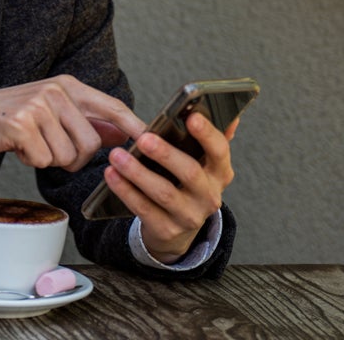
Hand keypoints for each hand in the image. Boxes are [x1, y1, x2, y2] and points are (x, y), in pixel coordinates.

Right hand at [0, 75, 145, 171]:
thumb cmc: (8, 119)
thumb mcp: (50, 112)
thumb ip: (85, 121)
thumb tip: (124, 134)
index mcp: (67, 85)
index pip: (112, 107)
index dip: (135, 126)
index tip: (154, 141)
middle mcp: (56, 91)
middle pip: (91, 144)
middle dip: (73, 158)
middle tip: (49, 148)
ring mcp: (38, 105)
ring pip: (67, 156)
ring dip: (48, 159)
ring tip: (29, 143)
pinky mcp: (21, 125)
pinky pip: (43, 160)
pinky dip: (30, 161)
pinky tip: (16, 146)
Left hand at [102, 112, 237, 263]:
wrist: (177, 229)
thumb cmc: (186, 184)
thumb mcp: (203, 164)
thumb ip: (211, 139)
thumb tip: (231, 115)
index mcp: (220, 173)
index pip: (220, 151)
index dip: (207, 134)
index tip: (191, 116)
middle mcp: (209, 196)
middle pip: (190, 173)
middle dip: (165, 154)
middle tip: (143, 138)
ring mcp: (189, 216)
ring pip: (163, 192)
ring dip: (137, 172)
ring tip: (117, 155)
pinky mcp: (167, 230)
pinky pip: (143, 208)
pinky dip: (126, 191)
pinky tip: (112, 175)